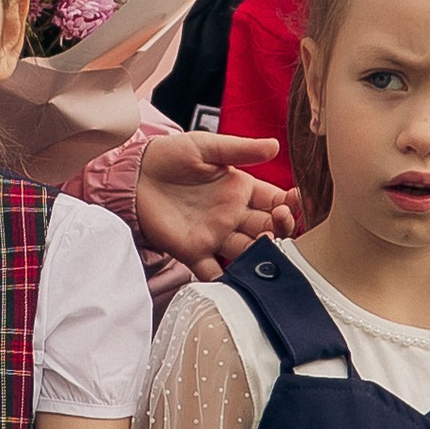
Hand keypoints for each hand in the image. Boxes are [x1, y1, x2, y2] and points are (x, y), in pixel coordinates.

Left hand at [131, 132, 294, 276]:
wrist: (134, 173)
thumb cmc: (169, 155)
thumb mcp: (206, 146)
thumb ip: (240, 149)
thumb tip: (275, 145)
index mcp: (240, 189)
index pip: (275, 201)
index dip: (290, 204)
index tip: (296, 202)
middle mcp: (232, 215)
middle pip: (268, 230)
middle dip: (280, 230)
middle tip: (280, 224)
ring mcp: (215, 235)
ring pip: (248, 252)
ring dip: (262, 255)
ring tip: (267, 249)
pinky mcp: (193, 252)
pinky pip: (213, 272)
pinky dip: (226, 282)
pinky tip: (239, 283)